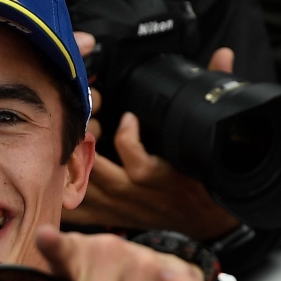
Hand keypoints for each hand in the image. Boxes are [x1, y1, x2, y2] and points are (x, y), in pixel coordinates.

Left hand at [64, 45, 241, 240]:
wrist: (207, 224)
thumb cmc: (207, 182)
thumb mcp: (212, 142)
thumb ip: (219, 94)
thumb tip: (223, 55)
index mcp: (156, 175)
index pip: (132, 153)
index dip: (126, 131)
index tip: (128, 115)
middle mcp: (131, 192)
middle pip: (93, 165)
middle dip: (86, 138)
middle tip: (90, 120)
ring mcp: (116, 205)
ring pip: (79, 182)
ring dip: (72, 159)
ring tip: (76, 138)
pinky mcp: (108, 215)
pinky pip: (76, 208)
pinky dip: (62, 192)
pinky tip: (56, 172)